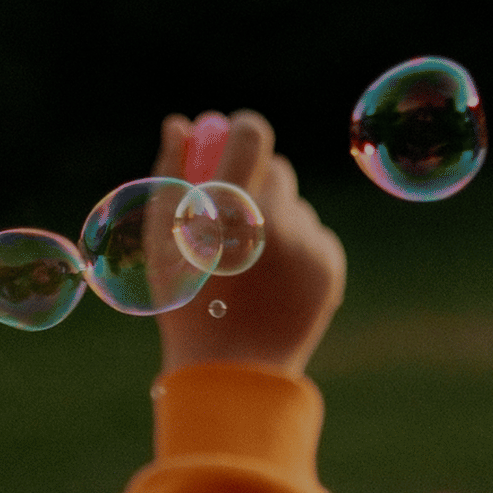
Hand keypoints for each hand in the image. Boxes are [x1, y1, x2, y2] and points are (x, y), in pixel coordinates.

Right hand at [148, 112, 345, 379]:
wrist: (231, 369)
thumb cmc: (184, 303)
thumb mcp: (162, 241)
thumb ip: (170, 174)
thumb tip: (180, 123)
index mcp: (230, 211)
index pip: (253, 135)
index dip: (242, 130)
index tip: (232, 137)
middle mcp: (276, 221)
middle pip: (277, 169)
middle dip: (255, 183)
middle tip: (233, 214)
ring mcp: (309, 244)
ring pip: (294, 207)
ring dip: (274, 220)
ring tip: (248, 265)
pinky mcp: (330, 264)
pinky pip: (312, 236)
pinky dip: (294, 249)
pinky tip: (271, 281)